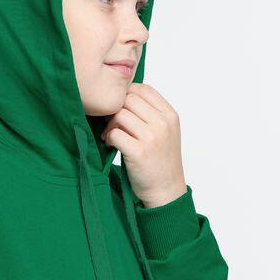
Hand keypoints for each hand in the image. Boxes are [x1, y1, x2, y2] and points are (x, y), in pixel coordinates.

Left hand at [100, 82, 186, 207]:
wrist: (166, 190)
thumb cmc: (161, 160)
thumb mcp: (165, 132)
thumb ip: (151, 113)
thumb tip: (123, 96)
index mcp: (170, 115)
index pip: (144, 89)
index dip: (126, 95)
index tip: (120, 109)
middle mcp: (163, 123)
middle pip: (129, 99)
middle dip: (115, 110)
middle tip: (112, 124)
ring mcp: (152, 138)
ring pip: (120, 115)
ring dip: (110, 124)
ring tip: (111, 135)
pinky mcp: (138, 152)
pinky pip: (115, 134)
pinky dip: (108, 138)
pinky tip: (111, 145)